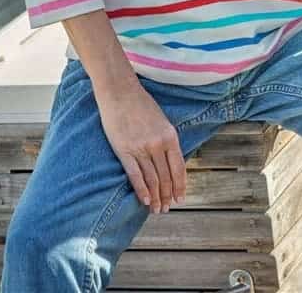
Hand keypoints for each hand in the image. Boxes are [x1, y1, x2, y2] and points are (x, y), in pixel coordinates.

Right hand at [96, 81, 186, 213]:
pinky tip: (145, 200)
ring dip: (155, 197)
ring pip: (152, 179)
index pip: (178, 167)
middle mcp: (158, 144)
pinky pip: (135, 175)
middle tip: (167, 208)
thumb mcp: (161, 121)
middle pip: (165, 176)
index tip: (180, 198)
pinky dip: (141, 190)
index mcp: (170, 136)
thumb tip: (169, 161)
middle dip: (167, 195)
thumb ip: (166, 140)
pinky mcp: (125, 150)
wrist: (120, 92)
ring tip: (156, 209)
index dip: (180, 185)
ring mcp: (141, 148)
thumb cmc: (141, 104)